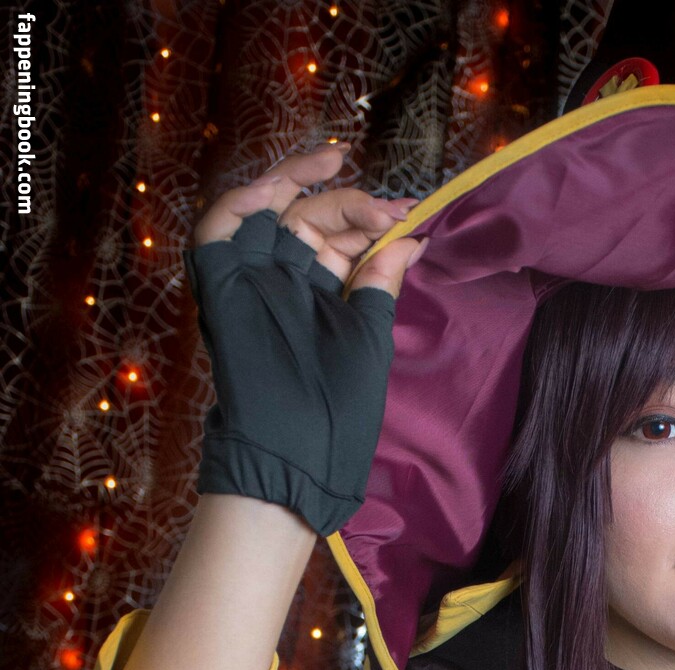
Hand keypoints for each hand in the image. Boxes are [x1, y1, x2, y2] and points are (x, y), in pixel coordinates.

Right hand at [183, 143, 426, 535]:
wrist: (299, 453)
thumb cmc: (340, 409)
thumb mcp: (370, 338)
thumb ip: (381, 284)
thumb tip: (412, 239)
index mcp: (322, 295)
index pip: (338, 238)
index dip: (370, 219)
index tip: (406, 215)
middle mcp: (284, 283)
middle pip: (307, 218)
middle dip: (347, 204)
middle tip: (386, 209)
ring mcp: (251, 282)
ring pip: (262, 211)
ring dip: (292, 180)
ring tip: (331, 164)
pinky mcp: (220, 287)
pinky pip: (215, 231)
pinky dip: (238, 203)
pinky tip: (275, 188)